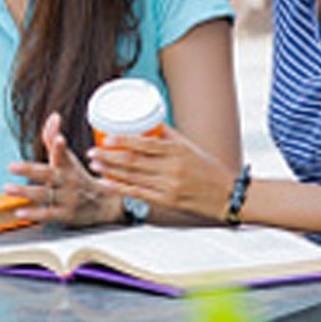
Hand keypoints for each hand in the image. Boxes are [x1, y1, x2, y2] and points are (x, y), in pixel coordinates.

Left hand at [7, 112, 122, 226]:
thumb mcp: (68, 159)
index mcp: (67, 166)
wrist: (103, 204)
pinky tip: (19, 212)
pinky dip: (33, 214)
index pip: (63, 154)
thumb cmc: (77, 177)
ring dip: (25, 192)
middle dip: (30, 170)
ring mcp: (66, 198)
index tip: (59, 140)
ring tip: (7, 188)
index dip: (59, 147)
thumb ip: (53, 138)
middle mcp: (66, 181)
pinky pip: (47, 214)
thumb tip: (53, 116)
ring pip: (44, 194)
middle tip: (11, 166)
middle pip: (48, 174)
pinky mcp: (64, 215)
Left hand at [88, 125, 234, 221]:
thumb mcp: (189, 147)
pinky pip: (138, 193)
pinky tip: (106, 183)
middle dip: (108, 157)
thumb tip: (146, 121)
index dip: (122, 140)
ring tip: (95, 165)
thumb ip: (167, 135)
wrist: (228, 196)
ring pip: (132, 177)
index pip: (144, 143)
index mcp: (177, 150)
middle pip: (133, 161)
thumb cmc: (208, 169)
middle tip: (92, 152)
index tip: (106, 137)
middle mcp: (172, 168)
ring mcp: (168, 186)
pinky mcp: (167, 201)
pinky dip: (119, 187)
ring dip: (110, 171)